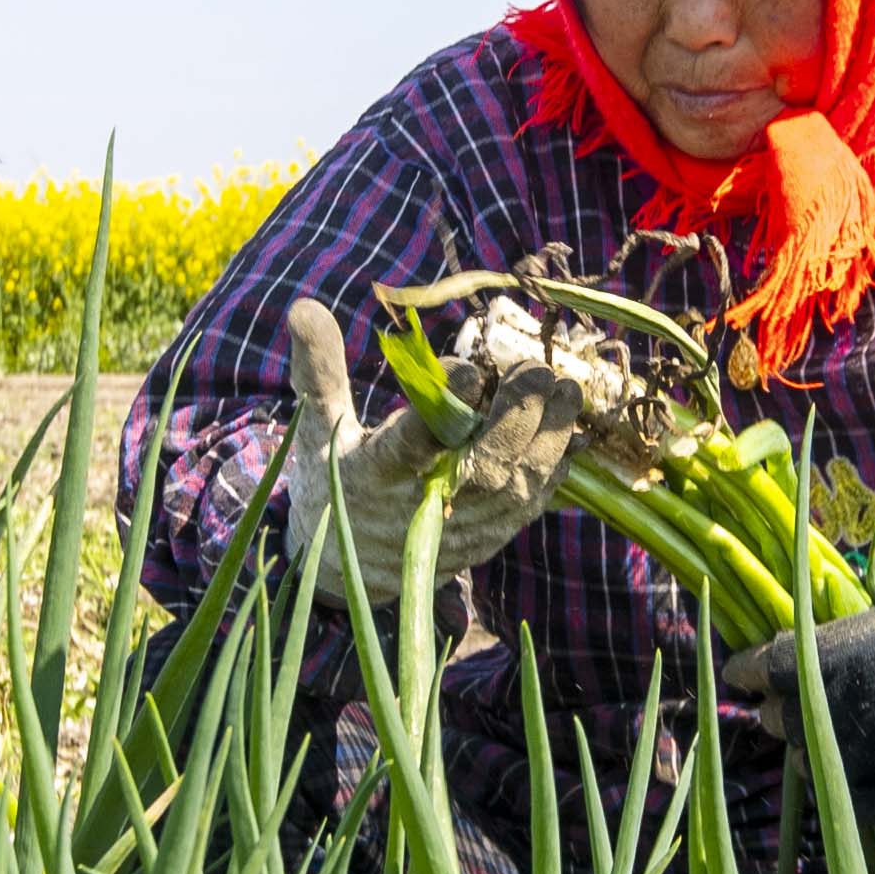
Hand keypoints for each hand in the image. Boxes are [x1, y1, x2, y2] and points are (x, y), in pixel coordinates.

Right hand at [278, 301, 577, 594]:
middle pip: (481, 462)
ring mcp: (462, 526)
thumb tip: (304, 306)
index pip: (413, 438)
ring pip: (517, 484)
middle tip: (534, 368)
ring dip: (549, 435)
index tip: (469, 365)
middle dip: (516, 413)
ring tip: (566, 389)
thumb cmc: (334, 484)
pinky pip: (531, 504)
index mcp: (375, 474)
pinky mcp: (489, 537)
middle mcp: (423, 504)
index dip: (444, 402)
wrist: (351, 567)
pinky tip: (570, 431)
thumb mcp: (318, 428)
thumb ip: (319, 369)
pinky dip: (556, 468)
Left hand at [717, 570, 874, 824]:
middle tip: (794, 708)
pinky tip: (854, 770)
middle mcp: (839, 706)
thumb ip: (841, 613)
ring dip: (812, 751)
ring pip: (808, 764)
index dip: (746, 672)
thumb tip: (798, 613)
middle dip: (781, 712)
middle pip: (777, 720)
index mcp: (832, 654)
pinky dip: (846, 788)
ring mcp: (867, 752)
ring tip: (831, 738)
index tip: (743, 676)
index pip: (759, 668)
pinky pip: (848, 800)